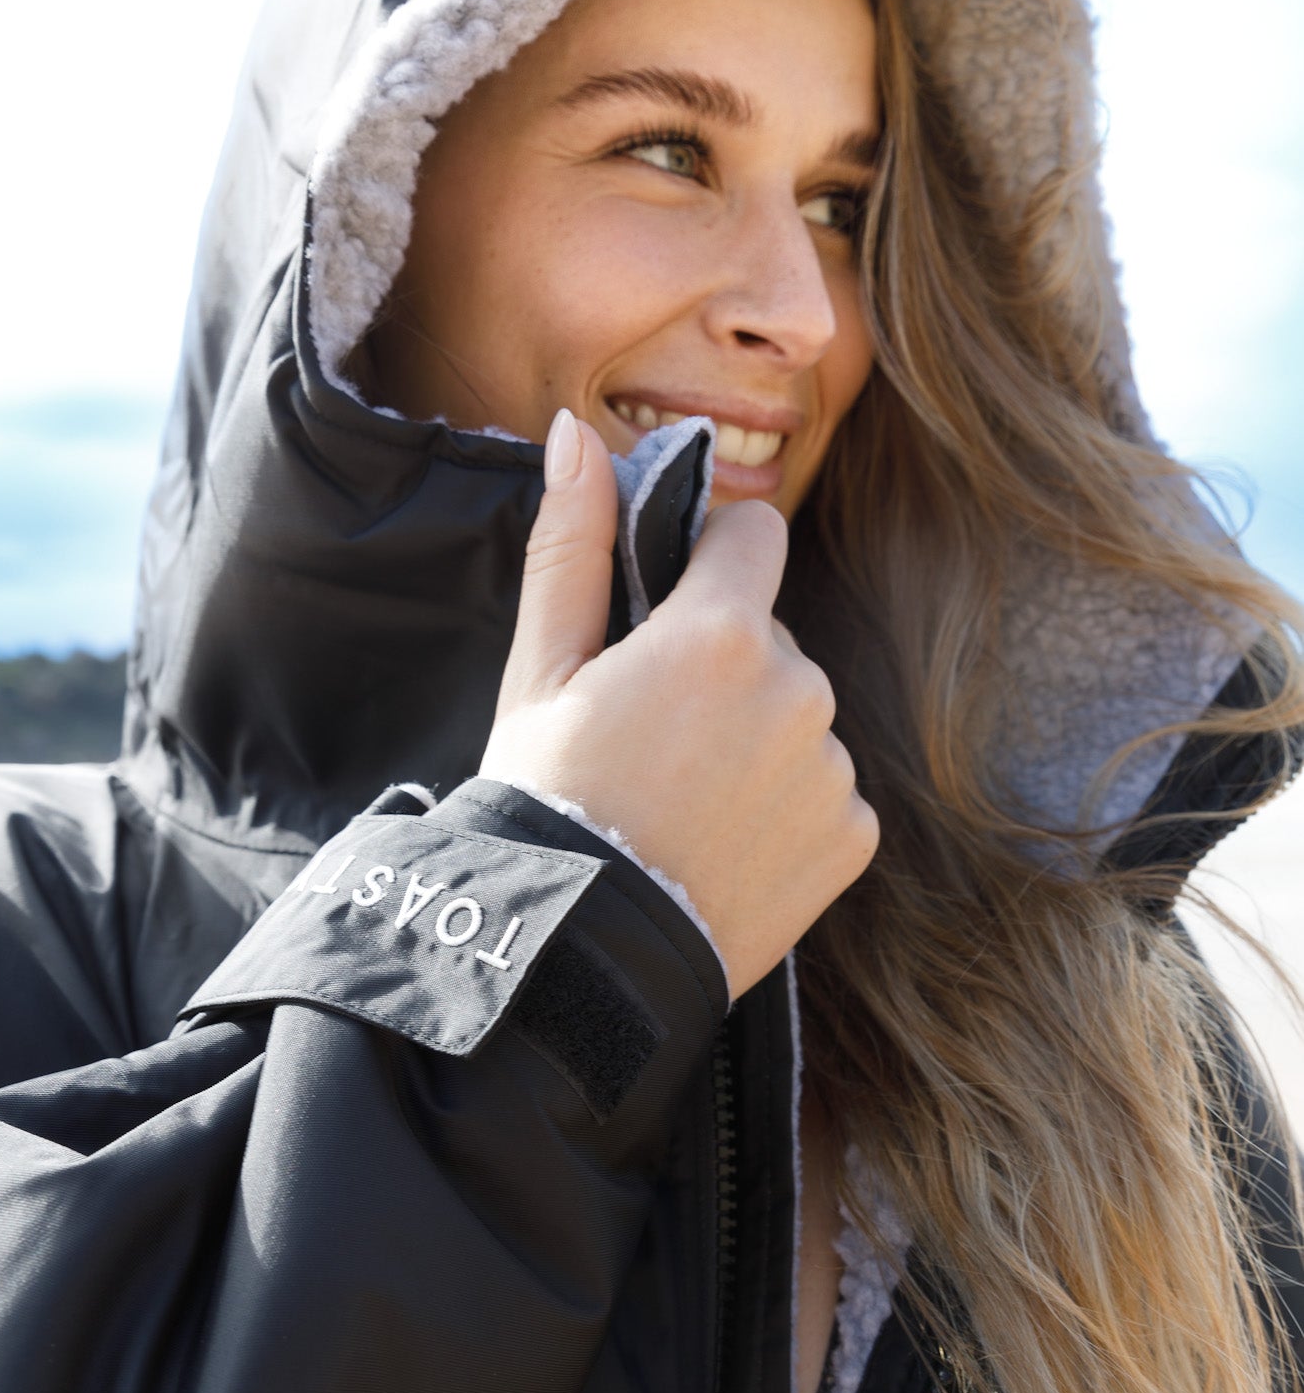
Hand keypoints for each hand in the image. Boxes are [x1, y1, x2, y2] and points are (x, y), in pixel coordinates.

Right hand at [479, 410, 878, 998]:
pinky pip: (824, 790)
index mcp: (718, 633)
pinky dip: (784, 809)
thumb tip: (576, 434)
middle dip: (722, 667)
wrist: (582, 959)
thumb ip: (570, 543)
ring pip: (798, 714)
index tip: (667, 618)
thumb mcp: (538, 671)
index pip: (754, 535)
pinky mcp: (854, 836)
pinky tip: (722, 846)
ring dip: (755, 739)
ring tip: (681, 804)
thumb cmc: (547, 803)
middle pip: (769, 637)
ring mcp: (833, 767)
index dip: (708, 565)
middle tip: (650, 741)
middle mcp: (797, 689)